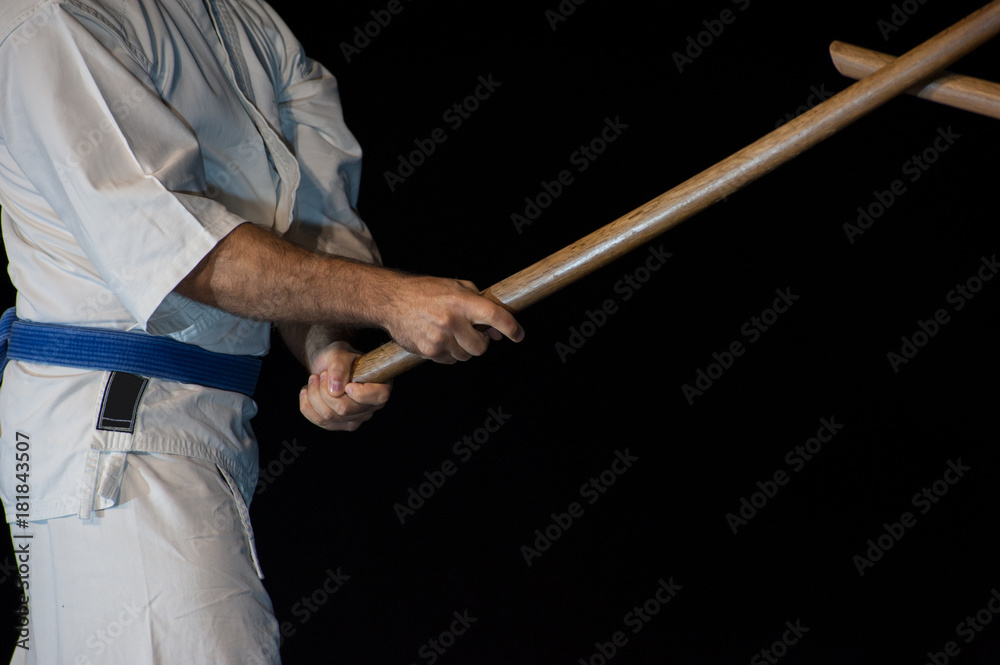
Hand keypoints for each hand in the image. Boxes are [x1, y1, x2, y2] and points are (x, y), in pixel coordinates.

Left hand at [298, 341, 390, 430]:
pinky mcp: (338, 425)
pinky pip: (318, 420)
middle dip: (325, 390)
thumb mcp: (339, 353)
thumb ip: (339, 367)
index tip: (347, 384)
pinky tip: (307, 391)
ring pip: (328, 416)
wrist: (328, 366)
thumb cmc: (339, 358)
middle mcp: (370, 407)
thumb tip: (336, 389)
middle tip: (322, 374)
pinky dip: (307, 405)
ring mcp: (355, 419)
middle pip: (344, 409)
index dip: (361, 393)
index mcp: (381, 386)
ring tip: (314, 378)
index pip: (378, 397)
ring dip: (314, 395)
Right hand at [380, 276, 524, 363]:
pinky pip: (450, 361)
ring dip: (464, 348)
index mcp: (460, 301)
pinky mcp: (428, 352)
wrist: (391, 300)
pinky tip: (439, 339)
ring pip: (465, 356)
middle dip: (481, 342)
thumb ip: (479, 303)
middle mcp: (451, 321)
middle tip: (474, 334)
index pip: (494, 316)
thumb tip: (497, 331)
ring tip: (451, 333)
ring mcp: (439, 339)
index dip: (511, 327)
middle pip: (481, 347)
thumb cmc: (426, 291)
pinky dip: (449, 353)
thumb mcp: (455, 286)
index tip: (519, 335)